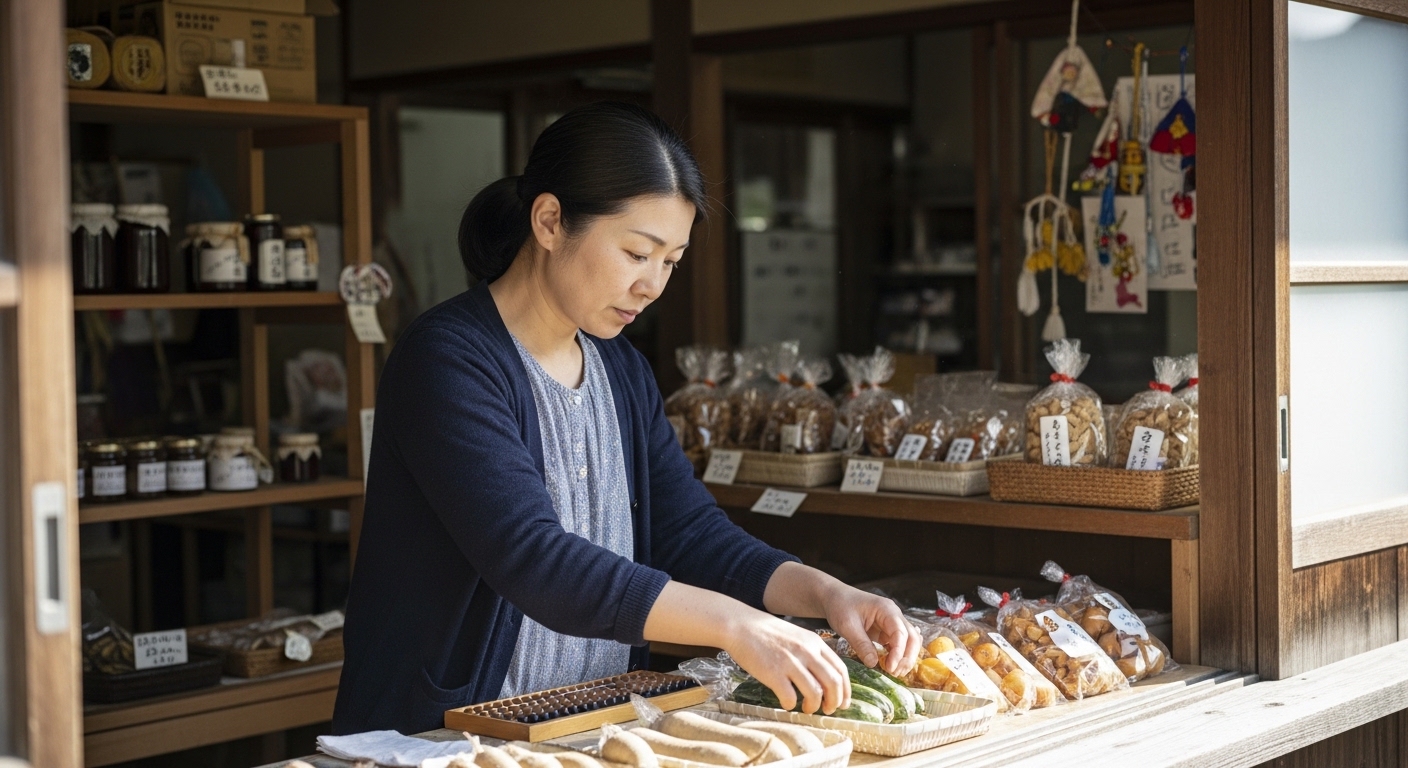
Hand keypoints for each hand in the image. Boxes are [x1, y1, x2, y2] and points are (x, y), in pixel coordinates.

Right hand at [723, 612, 850, 715]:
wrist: (740, 625)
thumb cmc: (767, 633)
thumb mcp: (797, 636)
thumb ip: (812, 652)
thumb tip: (824, 678)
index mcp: (814, 642)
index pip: (841, 669)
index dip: (845, 690)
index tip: (843, 702)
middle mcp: (806, 651)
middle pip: (833, 683)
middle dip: (834, 701)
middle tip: (828, 710)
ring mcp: (790, 662)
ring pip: (815, 693)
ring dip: (814, 706)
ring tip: (807, 708)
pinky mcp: (773, 673)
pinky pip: (790, 697)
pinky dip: (790, 705)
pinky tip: (786, 703)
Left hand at [819, 583, 922, 676]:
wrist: (834, 598)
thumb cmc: (840, 606)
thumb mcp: (847, 626)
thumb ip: (861, 644)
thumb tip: (873, 664)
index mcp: (886, 609)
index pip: (900, 633)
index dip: (898, 652)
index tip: (890, 668)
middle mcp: (894, 615)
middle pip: (911, 638)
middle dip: (907, 657)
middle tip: (896, 673)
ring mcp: (892, 623)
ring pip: (909, 642)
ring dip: (905, 658)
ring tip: (895, 673)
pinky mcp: (886, 631)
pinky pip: (898, 644)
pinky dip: (897, 656)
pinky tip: (890, 666)